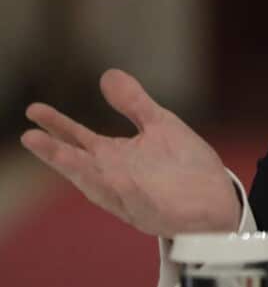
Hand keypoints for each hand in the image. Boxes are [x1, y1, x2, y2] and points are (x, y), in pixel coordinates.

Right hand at [19, 69, 240, 238]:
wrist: (218, 199)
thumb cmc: (185, 166)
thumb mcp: (160, 125)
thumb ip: (133, 104)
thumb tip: (107, 74)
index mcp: (115, 158)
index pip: (79, 140)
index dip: (57, 126)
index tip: (34, 111)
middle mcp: (116, 178)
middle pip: (80, 166)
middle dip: (56, 153)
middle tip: (30, 136)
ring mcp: (132, 197)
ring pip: (100, 186)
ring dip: (80, 172)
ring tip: (58, 153)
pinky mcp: (153, 212)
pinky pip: (135, 202)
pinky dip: (122, 191)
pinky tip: (114, 176)